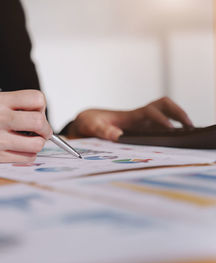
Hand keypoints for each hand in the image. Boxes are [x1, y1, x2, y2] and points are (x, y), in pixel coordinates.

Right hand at [0, 90, 52, 161]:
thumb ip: (18, 105)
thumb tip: (45, 118)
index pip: (36, 98)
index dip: (42, 107)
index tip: (38, 112)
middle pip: (39, 122)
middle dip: (45, 128)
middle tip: (41, 130)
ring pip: (36, 144)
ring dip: (38, 143)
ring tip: (29, 140)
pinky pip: (27, 157)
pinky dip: (28, 154)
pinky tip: (19, 148)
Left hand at [64, 97, 192, 140]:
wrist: (88, 121)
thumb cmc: (90, 122)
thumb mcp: (92, 126)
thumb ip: (102, 130)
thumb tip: (117, 136)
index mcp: (130, 115)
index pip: (150, 112)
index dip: (160, 118)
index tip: (169, 128)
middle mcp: (140, 117)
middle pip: (164, 106)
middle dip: (178, 113)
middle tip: (189, 127)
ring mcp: (142, 123)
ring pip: (166, 115)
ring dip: (178, 121)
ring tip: (189, 134)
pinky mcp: (142, 130)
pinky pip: (160, 128)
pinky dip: (171, 131)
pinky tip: (176, 143)